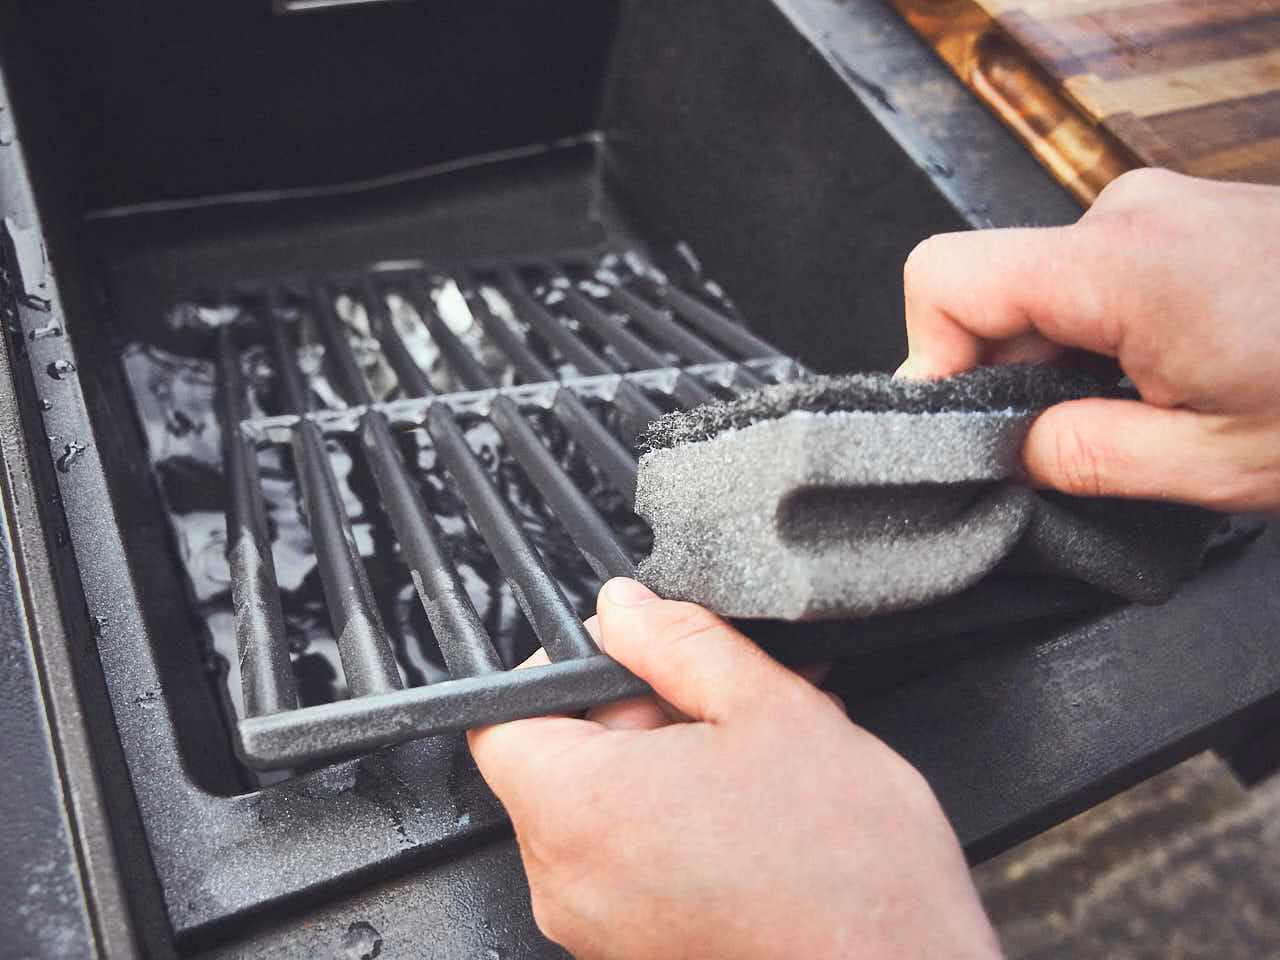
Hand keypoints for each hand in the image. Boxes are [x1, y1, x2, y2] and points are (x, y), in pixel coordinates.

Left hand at [468, 578, 1001, 959]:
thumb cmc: (849, 874)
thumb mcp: (769, 710)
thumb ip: (679, 642)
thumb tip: (623, 608)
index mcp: (578, 812)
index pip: (498, 719)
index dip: (557, 669)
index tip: (619, 653)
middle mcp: (569, 884)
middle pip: (559, 762)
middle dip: (637, 711)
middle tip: (718, 700)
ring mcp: (600, 931)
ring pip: (605, 811)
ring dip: (671, 764)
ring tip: (756, 754)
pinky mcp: (637, 955)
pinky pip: (632, 864)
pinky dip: (679, 822)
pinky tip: (755, 807)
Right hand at [897, 168, 1279, 512]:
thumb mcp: (1214, 464)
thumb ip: (1083, 457)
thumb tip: (1012, 448)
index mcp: (1120, 266)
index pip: (946, 279)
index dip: (929, 359)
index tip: (961, 426)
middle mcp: (1128, 215)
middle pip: (992, 287)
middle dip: (1004, 372)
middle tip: (1066, 443)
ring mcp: (1159, 208)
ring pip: (1042, 286)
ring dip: (1059, 358)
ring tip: (1139, 413)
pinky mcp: (1183, 219)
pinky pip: (1094, 275)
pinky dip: (1098, 334)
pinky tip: (1162, 380)